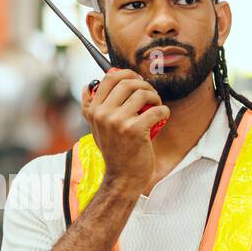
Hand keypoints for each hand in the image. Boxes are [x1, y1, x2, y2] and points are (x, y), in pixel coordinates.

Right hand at [82, 68, 168, 197]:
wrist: (123, 177)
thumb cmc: (114, 151)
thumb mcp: (96, 128)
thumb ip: (91, 108)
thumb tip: (87, 86)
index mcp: (93, 111)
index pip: (109, 78)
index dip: (127, 73)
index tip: (137, 81)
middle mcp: (103, 114)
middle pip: (128, 82)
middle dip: (144, 84)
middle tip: (150, 95)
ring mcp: (118, 122)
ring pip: (143, 93)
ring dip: (155, 96)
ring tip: (156, 105)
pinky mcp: (135, 130)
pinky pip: (157, 109)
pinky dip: (164, 110)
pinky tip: (163, 116)